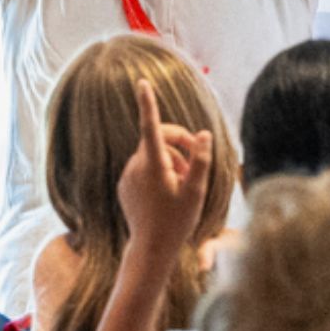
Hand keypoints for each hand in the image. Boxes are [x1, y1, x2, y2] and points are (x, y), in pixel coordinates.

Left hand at [116, 79, 213, 259]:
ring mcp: (128, 176)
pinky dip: (161, 170)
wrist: (151, 248)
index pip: (151, 127)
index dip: (148, 103)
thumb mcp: (196, 191)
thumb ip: (201, 160)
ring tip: (187, 182)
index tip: (142, 82)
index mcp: (153, 166)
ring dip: (173, 159)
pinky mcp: (126, 185)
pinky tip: (172, 190)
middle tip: (199, 157)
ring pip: (153, 153)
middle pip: (158, 138)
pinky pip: (144, 166)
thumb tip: (203, 134)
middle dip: (180, 142)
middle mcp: (136, 167)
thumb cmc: (177, 221)